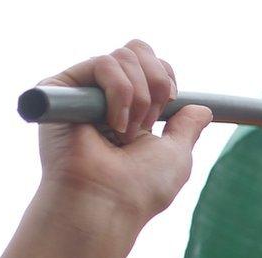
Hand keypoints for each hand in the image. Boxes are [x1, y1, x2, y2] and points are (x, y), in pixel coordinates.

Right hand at [35, 40, 211, 229]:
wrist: (107, 203)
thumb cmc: (139, 188)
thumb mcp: (176, 154)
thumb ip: (187, 127)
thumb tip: (202, 108)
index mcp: (129, 111)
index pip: (149, 65)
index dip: (166, 78)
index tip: (170, 104)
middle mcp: (103, 98)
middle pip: (137, 51)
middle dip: (156, 83)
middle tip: (149, 122)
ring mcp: (81, 92)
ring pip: (123, 57)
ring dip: (138, 97)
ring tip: (126, 132)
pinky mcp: (59, 88)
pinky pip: (103, 63)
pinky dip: (120, 93)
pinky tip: (114, 124)